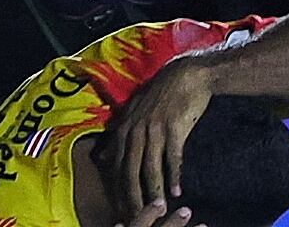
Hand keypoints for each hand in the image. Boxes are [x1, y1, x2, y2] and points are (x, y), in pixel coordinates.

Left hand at [103, 51, 218, 226]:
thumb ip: (118, 134)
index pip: (116, 165)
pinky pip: (173, 158)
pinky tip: (177, 191)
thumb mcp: (134, 110)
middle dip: (132, 198)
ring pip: (150, 168)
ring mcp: (155, 130)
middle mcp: (136, 130)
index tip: (120, 207)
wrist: (187, 74)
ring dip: (154, 191)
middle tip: (136, 216)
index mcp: (125, 127)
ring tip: (158, 210)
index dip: (117, 189)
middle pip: (131, 172)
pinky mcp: (174, 129)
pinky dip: (174, 176)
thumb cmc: (161, 93)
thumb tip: (101, 156)